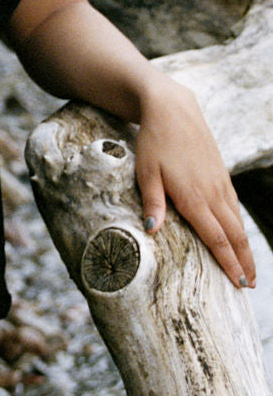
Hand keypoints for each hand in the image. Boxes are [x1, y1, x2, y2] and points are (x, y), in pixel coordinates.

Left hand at [135, 74, 255, 289]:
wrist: (172, 108)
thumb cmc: (154, 141)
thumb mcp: (146, 171)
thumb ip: (152, 201)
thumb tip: (151, 230)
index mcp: (194, 197)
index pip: (217, 238)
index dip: (229, 263)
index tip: (238, 284)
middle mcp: (212, 192)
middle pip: (234, 234)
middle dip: (244, 262)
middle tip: (250, 287)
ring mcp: (219, 182)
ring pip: (237, 220)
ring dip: (245, 246)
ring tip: (249, 268)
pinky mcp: (221, 173)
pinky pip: (234, 204)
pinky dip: (240, 224)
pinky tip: (238, 233)